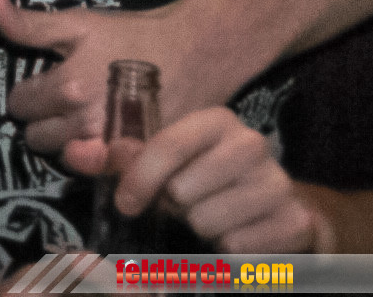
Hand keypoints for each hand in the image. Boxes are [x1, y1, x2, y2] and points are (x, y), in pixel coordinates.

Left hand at [0, 0, 229, 158]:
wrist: (196, 51)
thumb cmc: (133, 34)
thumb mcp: (77, 22)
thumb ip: (27, 24)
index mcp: (66, 88)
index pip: (18, 106)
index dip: (25, 94)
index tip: (40, 86)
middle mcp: (85, 122)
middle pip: (36, 138)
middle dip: (41, 121)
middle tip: (59, 105)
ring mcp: (112, 145)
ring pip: (64, 157)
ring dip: (64, 142)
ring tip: (78, 120)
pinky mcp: (137, 160)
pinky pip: (97, 170)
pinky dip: (94, 157)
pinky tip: (101, 137)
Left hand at [65, 107, 320, 252]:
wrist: (278, 210)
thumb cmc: (206, 182)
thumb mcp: (162, 165)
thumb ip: (116, 158)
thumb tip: (76, 153)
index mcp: (216, 121)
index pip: (167, 145)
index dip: (139, 178)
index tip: (126, 204)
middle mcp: (252, 143)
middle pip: (184, 190)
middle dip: (175, 207)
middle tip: (187, 205)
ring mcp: (278, 181)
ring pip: (208, 222)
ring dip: (201, 229)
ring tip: (211, 217)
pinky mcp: (296, 221)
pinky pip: (237, 248)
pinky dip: (227, 251)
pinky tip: (236, 235)